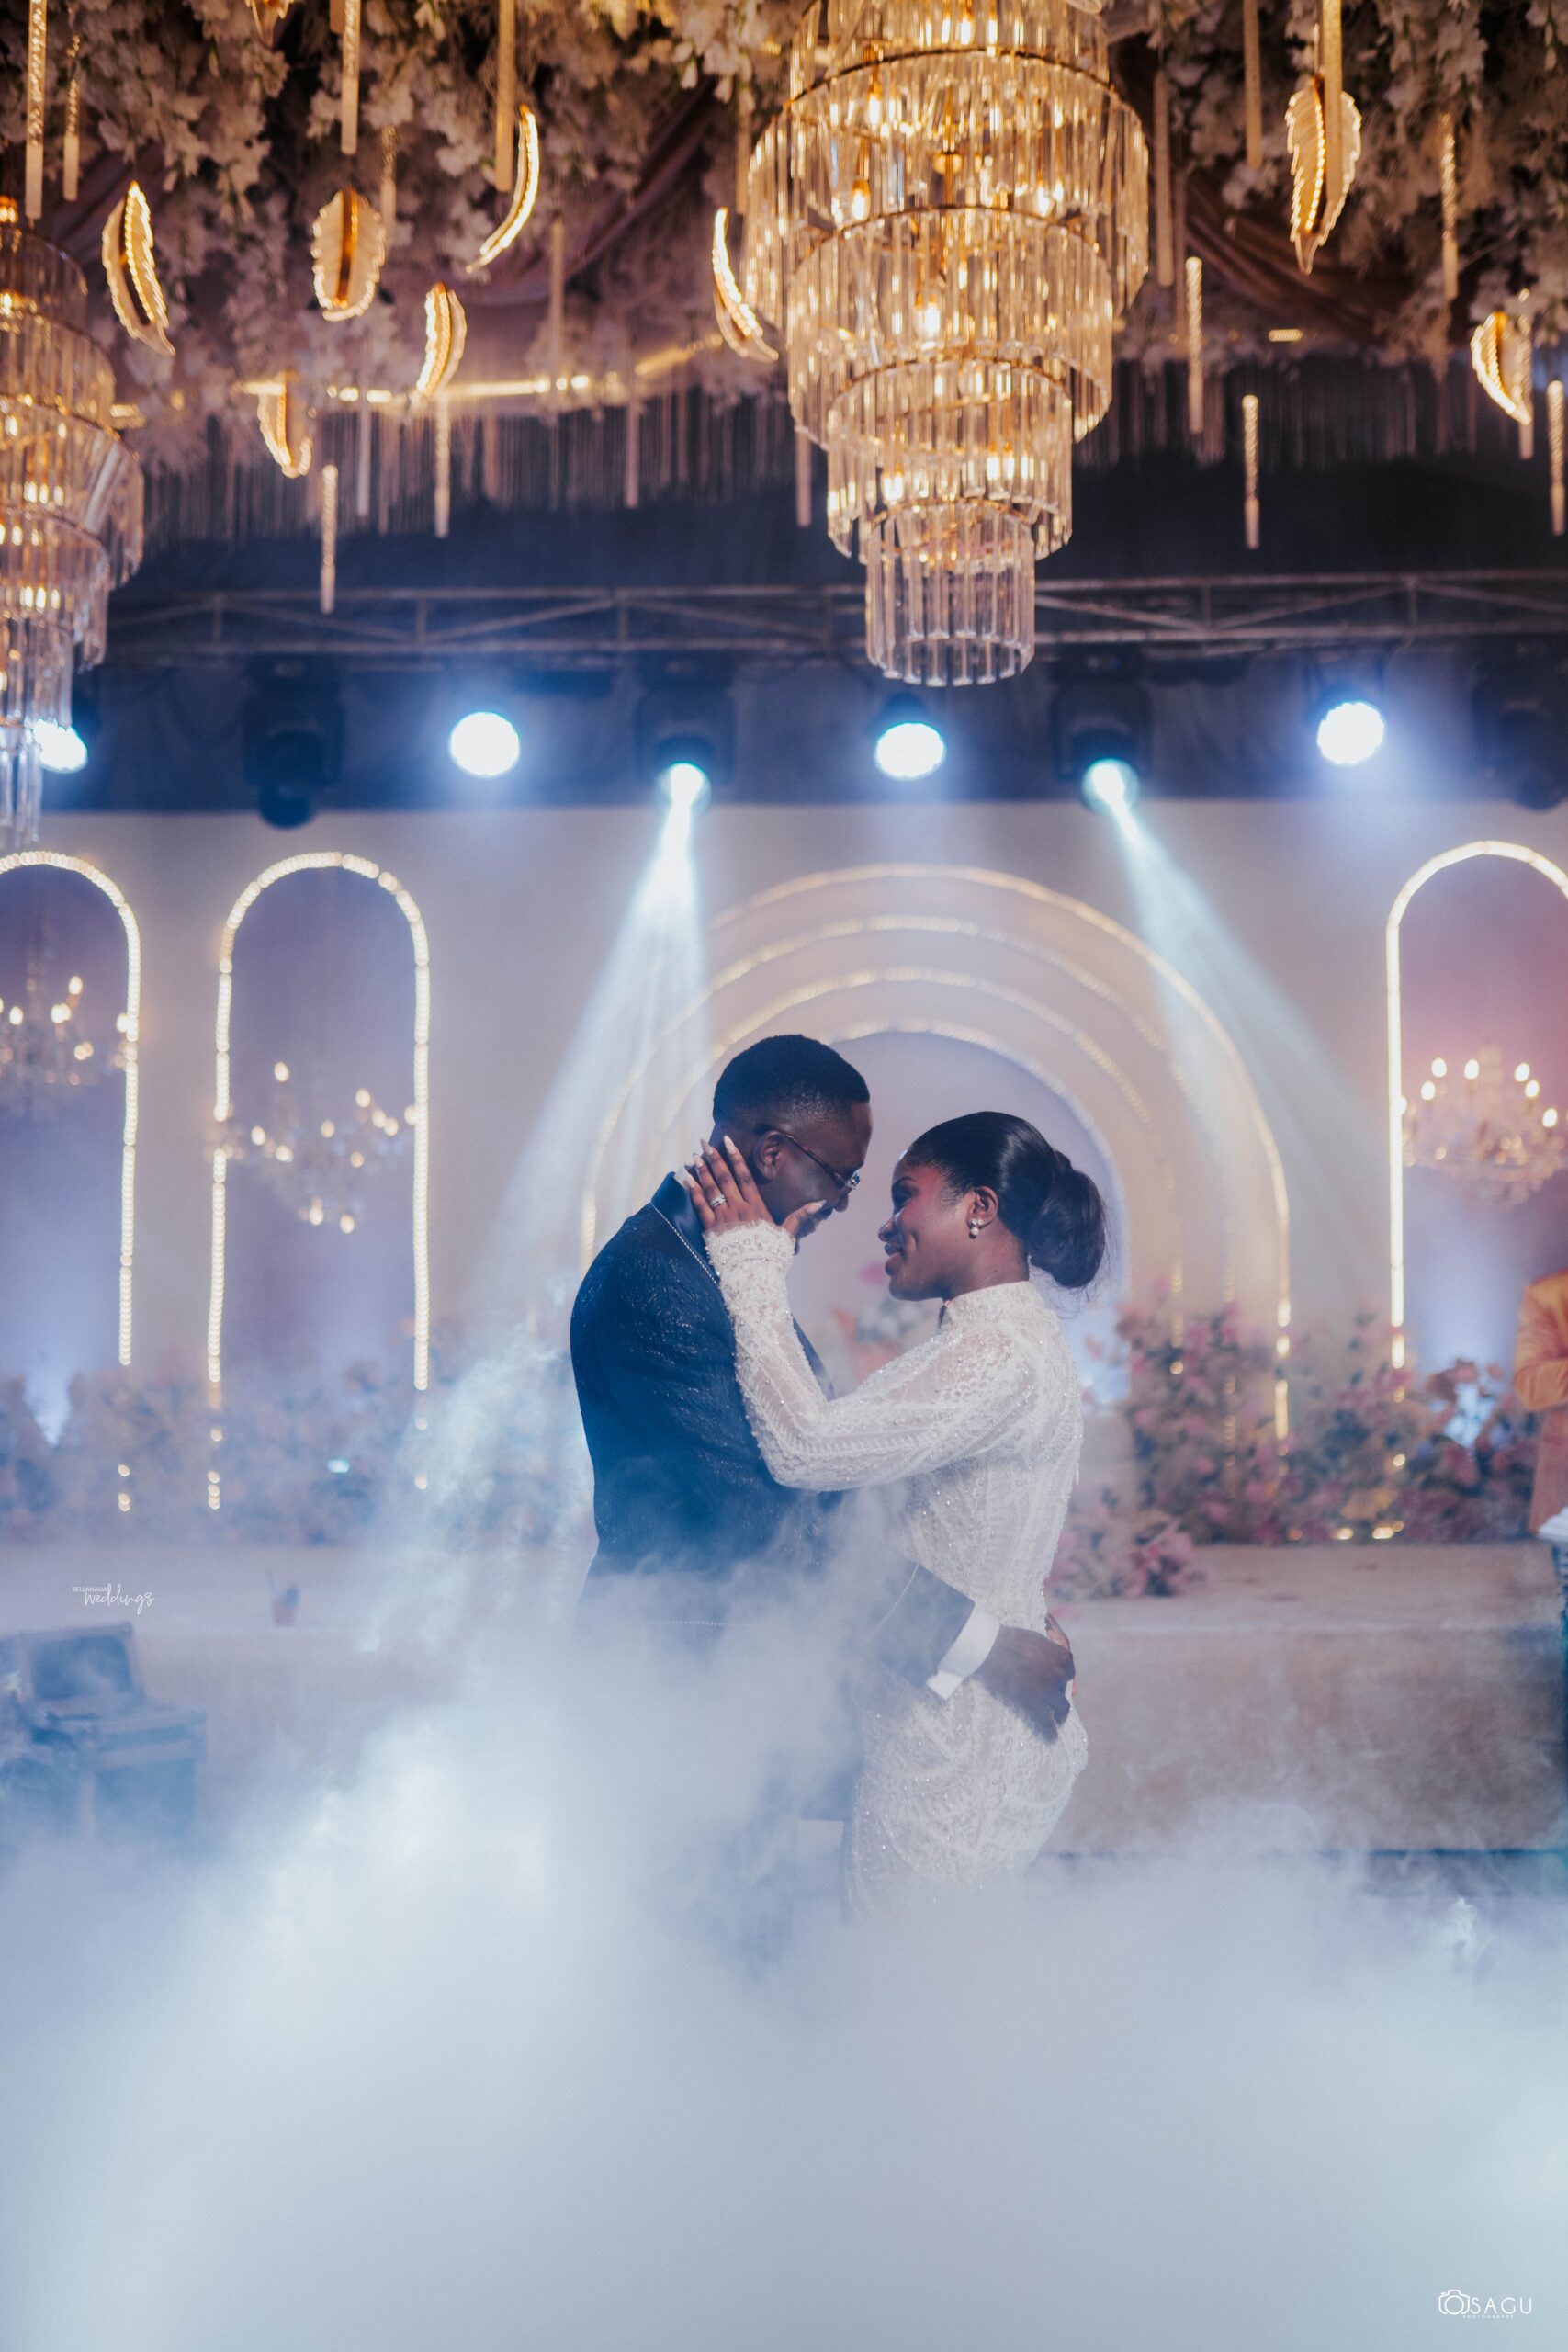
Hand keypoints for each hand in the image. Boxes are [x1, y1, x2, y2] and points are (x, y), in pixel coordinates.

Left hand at [681, 1136, 824, 1243]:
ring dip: (702, 1171)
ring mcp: (723, 1218)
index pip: (744, 1176)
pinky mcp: (711, 1229)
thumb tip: (820, 1202)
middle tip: (704, 1143)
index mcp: (756, 1207)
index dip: (735, 1157)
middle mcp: (739, 1208)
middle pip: (725, 1178)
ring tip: (695, 1156)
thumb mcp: (788, 1235)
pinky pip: (700, 1206)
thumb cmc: (772, 1256)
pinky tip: (686, 1178)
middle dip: (714, 1158)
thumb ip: (800, 1216)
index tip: (727, 1141)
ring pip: (711, 1189)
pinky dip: (693, 1191)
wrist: (754, 1275)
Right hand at [974, 1616, 1075, 1741]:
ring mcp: (1047, 1690)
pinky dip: (1050, 1731)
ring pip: (1062, 1707)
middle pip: (1064, 1688)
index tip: (1056, 1679)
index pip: (1068, 1669)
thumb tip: (1048, 1657)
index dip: (1061, 1675)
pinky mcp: (1033, 1704)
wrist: (989, 1649)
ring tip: (1056, 1719)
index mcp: (1058, 1655)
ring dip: (1060, 1713)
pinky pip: (1046, 1722)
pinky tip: (1051, 1737)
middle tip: (1050, 1697)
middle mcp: (1057, 1673)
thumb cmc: (1007, 1640)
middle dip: (1058, 1692)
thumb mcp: (1034, 1638)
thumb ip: (1045, 1650)